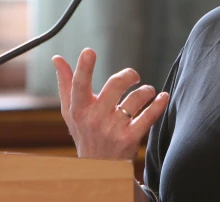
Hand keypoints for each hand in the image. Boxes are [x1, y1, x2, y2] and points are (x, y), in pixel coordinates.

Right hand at [52, 48, 168, 159]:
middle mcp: (95, 119)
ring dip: (146, 90)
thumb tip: (57, 58)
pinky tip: (163, 97)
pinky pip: (149, 116)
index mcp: (79, 110)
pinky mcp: (130, 139)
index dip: (84, 68)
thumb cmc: (85, 133)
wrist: (98, 169)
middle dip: (129, 75)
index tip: (89, 51)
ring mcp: (113, 130)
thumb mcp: (71, 112)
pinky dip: (158, 104)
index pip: (79, 86)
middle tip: (133, 76)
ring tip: (147, 92)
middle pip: (115, 85)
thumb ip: (66, 83)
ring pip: (135, 99)